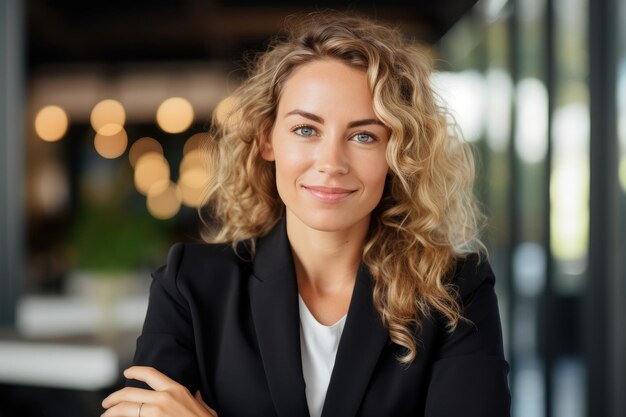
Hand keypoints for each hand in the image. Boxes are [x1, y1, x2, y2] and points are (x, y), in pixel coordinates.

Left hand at [101, 366, 217, 416]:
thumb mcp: (206, 408)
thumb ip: (198, 400)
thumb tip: (196, 395)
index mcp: (177, 389)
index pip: (151, 374)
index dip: (136, 371)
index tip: (127, 372)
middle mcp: (164, 398)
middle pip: (130, 393)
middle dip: (114, 398)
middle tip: (106, 403)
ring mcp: (156, 412)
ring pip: (125, 408)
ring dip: (111, 412)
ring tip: (105, 415)